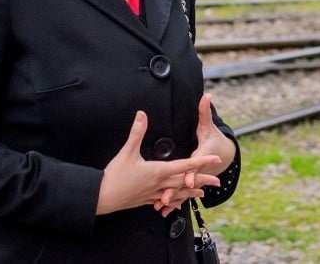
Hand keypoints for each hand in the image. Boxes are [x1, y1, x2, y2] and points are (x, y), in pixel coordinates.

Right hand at [96, 111, 221, 215]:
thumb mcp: (126, 152)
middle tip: (218, 181)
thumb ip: (136, 133)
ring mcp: (153, 194)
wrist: (101, 198)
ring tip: (202, 193)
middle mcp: (159, 184)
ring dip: (191, 193)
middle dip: (202, 180)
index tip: (215, 159)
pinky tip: (177, 203)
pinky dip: (174, 201)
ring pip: (177, 194)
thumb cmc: (114, 176)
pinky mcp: (146, 200)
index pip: (185, 165)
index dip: (201, 162)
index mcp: (158, 172)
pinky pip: (164, 201)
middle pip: (186, 182)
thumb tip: (142, 115)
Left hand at [154, 94, 236, 215]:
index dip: (191, 172)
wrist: (224, 154)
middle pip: (187, 180)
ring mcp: (195, 177)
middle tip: (164, 198)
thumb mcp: (208, 125)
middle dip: (177, 190)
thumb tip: (206, 96)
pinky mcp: (190, 182)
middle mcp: (198, 169)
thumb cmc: (213, 139)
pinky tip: (163, 209)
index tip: (185, 179)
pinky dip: (174, 202)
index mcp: (202, 155)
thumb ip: (205, 112)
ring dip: (174, 199)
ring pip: (184, 190)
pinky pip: (182, 194)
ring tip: (161, 206)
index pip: (196, 164)